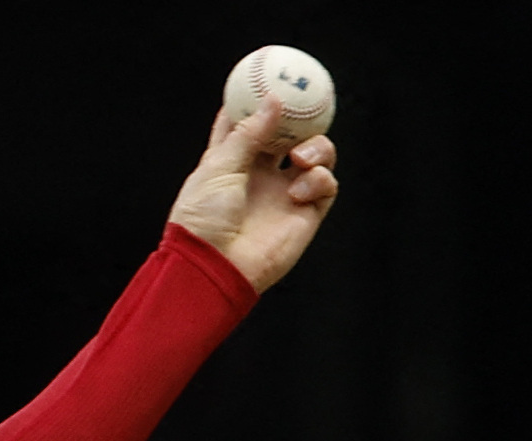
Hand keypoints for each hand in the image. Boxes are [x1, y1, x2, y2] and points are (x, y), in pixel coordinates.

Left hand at [166, 97, 338, 295]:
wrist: (214, 267)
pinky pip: (327, 184)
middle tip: (304, 103)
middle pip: (289, 135)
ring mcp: (285, 194)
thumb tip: (273, 101)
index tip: (262, 82)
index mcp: (232, 163)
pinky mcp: (305, 215)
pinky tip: (300, 188)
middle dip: (299, 118)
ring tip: (301, 155)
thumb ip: (248, 133)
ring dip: (317, 146)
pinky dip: (320, 178)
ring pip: (316, 154)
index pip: (246, 127)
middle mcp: (261, 176)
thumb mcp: (218, 167)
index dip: (254, 105)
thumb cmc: (204, 220)